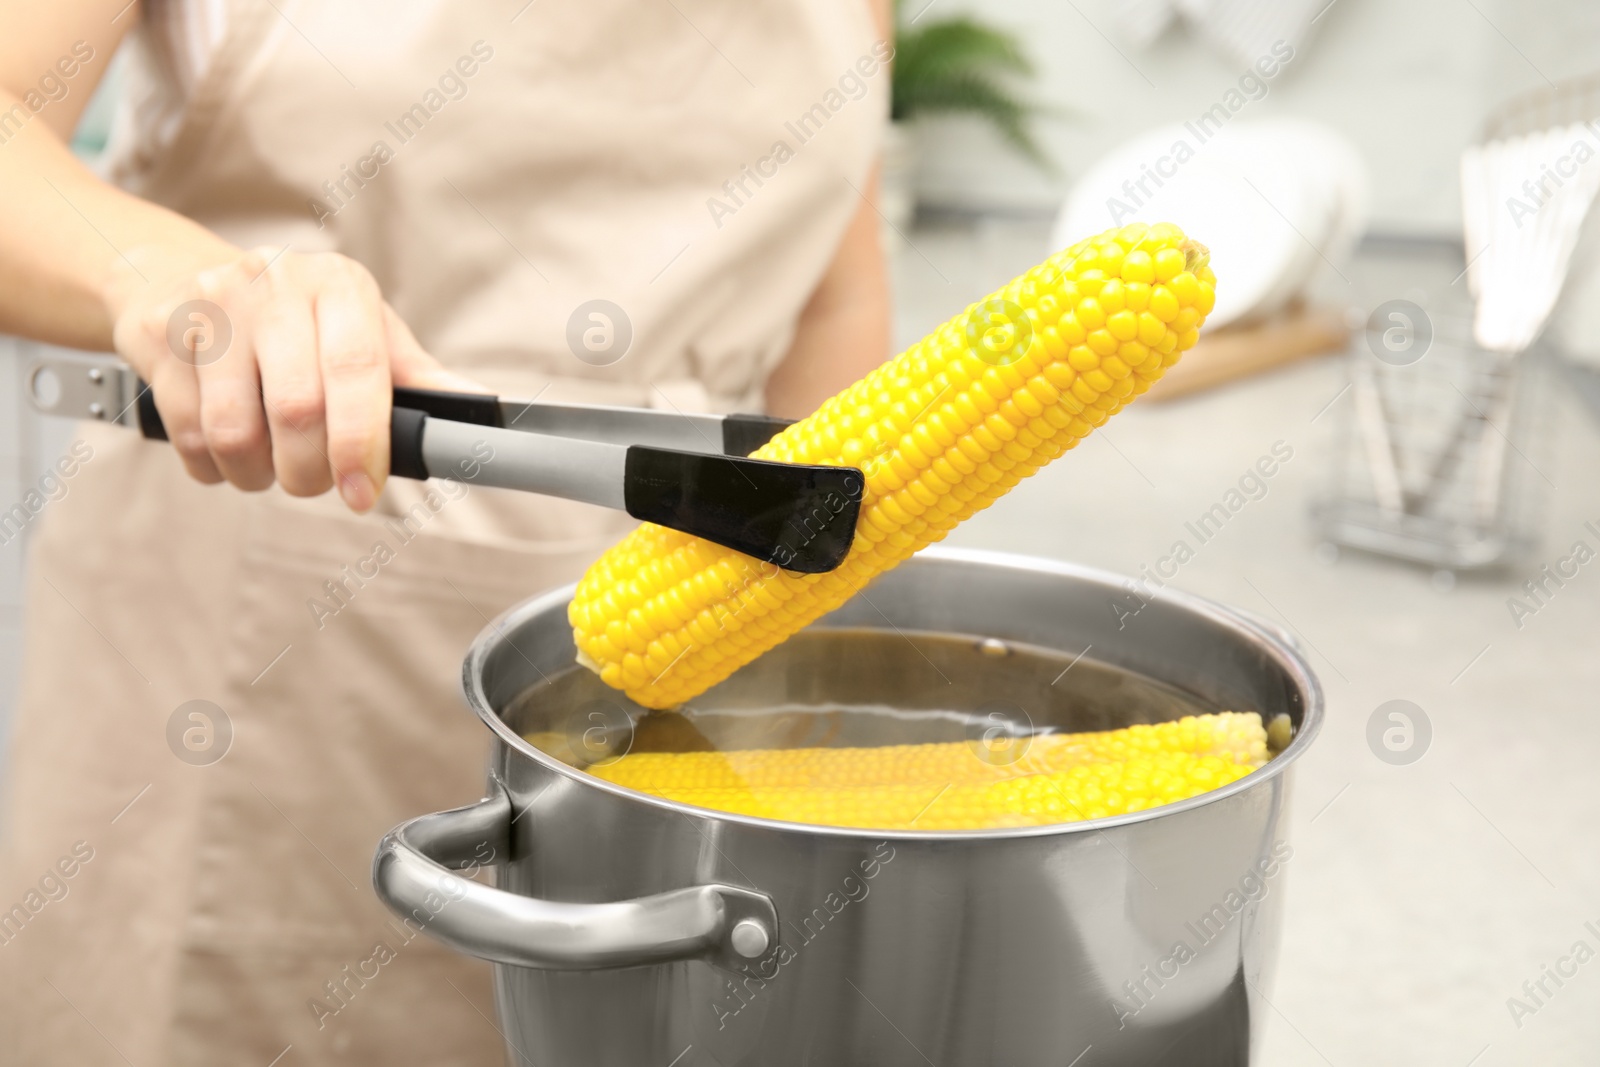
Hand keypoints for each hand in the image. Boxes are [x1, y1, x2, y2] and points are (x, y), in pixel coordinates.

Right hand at [110, 247, 478, 510]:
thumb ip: (417, 378)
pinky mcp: (159, 335)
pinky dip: (213, 467)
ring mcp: (211, 308)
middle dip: (310, 471)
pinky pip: (188, 435)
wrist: (183, 278)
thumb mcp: (365, 332)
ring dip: (257, 475)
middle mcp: (275, 285)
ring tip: (270, 467)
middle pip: (296, 411)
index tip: (361, 494)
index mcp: (340, 286)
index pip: (357, 371)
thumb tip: (483, 410)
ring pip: (234, 432)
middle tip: (317, 483)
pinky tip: (228, 453)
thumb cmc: (297, 322)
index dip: (361, 444)